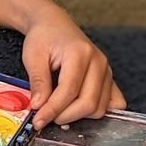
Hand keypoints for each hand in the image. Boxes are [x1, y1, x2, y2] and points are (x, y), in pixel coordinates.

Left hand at [21, 9, 126, 124]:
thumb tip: (38, 107)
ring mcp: (107, 71)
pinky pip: (113, 104)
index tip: (38, 120)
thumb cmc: (44, 37)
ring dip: (79, 116)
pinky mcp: (110, 78)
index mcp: (80, 53)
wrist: (54, 25)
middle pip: (89, 103)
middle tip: (46, 117)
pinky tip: (78, 108)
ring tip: (59, 110)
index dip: (53, 110)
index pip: (69, 91)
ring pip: (100, 108)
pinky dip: (97, 111)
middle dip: (65, 116)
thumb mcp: (33, 56)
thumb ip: (38, 82)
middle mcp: (99, 62)